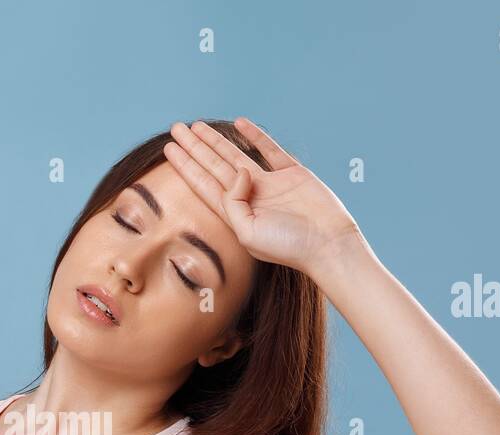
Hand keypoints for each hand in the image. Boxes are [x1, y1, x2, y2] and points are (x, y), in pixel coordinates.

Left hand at [163, 117, 361, 275]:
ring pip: (236, 156)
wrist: (329, 244)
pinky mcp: (293, 174)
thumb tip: (237, 171)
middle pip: (214, 167)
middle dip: (194, 148)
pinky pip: (270, 150)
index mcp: (236, 214)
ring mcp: (270, 185)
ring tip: (196, 126)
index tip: (170, 149)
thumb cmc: (289, 246)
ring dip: (216, 141)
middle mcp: (250, 198)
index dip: (186, 166)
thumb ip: (233, 202)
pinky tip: (239, 123)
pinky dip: (255, 136)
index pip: (204, 185)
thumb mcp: (248, 232)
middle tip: (175, 128)